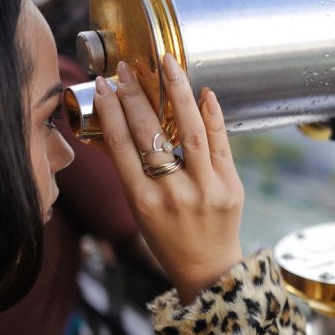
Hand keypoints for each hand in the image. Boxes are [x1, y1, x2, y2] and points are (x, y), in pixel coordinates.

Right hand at [92, 54, 243, 303]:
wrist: (209, 269)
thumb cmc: (167, 237)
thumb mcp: (138, 209)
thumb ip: (131, 170)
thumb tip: (120, 120)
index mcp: (141, 201)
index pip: (120, 145)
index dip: (110, 110)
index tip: (104, 84)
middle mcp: (172, 194)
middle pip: (150, 133)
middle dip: (136, 95)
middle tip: (129, 68)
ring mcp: (205, 190)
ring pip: (190, 132)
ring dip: (177, 93)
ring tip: (168, 64)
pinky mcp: (231, 187)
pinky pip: (221, 144)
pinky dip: (213, 116)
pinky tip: (204, 92)